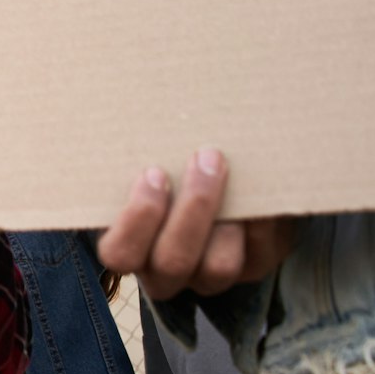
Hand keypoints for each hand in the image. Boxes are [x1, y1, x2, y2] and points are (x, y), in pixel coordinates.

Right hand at [96, 149, 298, 299]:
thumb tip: (113, 97)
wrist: (220, 178)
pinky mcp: (255, 266)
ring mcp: (213, 275)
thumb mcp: (142, 162)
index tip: (153, 172)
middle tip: (203, 158)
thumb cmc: (165, 166)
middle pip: (173, 261)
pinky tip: (259, 181)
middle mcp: (169, 272)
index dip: (136, 219)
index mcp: (132, 249)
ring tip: (228, 166)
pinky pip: (260, 253)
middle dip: (191, 209)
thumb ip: (133, 152)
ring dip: (226, 215)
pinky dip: (261, 217)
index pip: (120, 253)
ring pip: (218, 266)